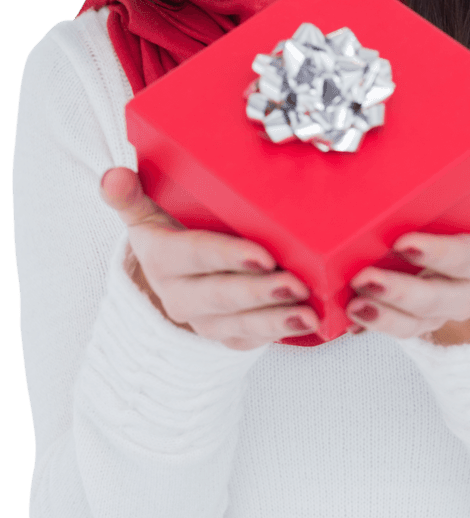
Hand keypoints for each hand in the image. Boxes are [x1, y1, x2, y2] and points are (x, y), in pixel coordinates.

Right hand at [99, 167, 318, 349]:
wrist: (169, 267)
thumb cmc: (169, 228)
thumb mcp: (146, 208)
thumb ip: (129, 194)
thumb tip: (113, 177)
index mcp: (161, 258)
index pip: (194, 256)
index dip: (227, 257)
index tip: (263, 256)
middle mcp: (179, 295)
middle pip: (221, 297)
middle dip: (259, 293)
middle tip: (294, 285)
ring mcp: (202, 319)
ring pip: (238, 326)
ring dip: (275, 321)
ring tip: (308, 313)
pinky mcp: (225, 334)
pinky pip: (249, 340)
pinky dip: (278, 333)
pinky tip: (306, 325)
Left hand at [346, 140, 469, 342]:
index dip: (441, 255)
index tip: (406, 242)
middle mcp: (468, 289)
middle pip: (441, 300)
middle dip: (404, 292)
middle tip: (366, 277)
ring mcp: (442, 309)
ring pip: (418, 323)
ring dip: (385, 316)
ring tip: (356, 302)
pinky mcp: (417, 321)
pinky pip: (398, 331)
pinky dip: (373, 325)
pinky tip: (348, 316)